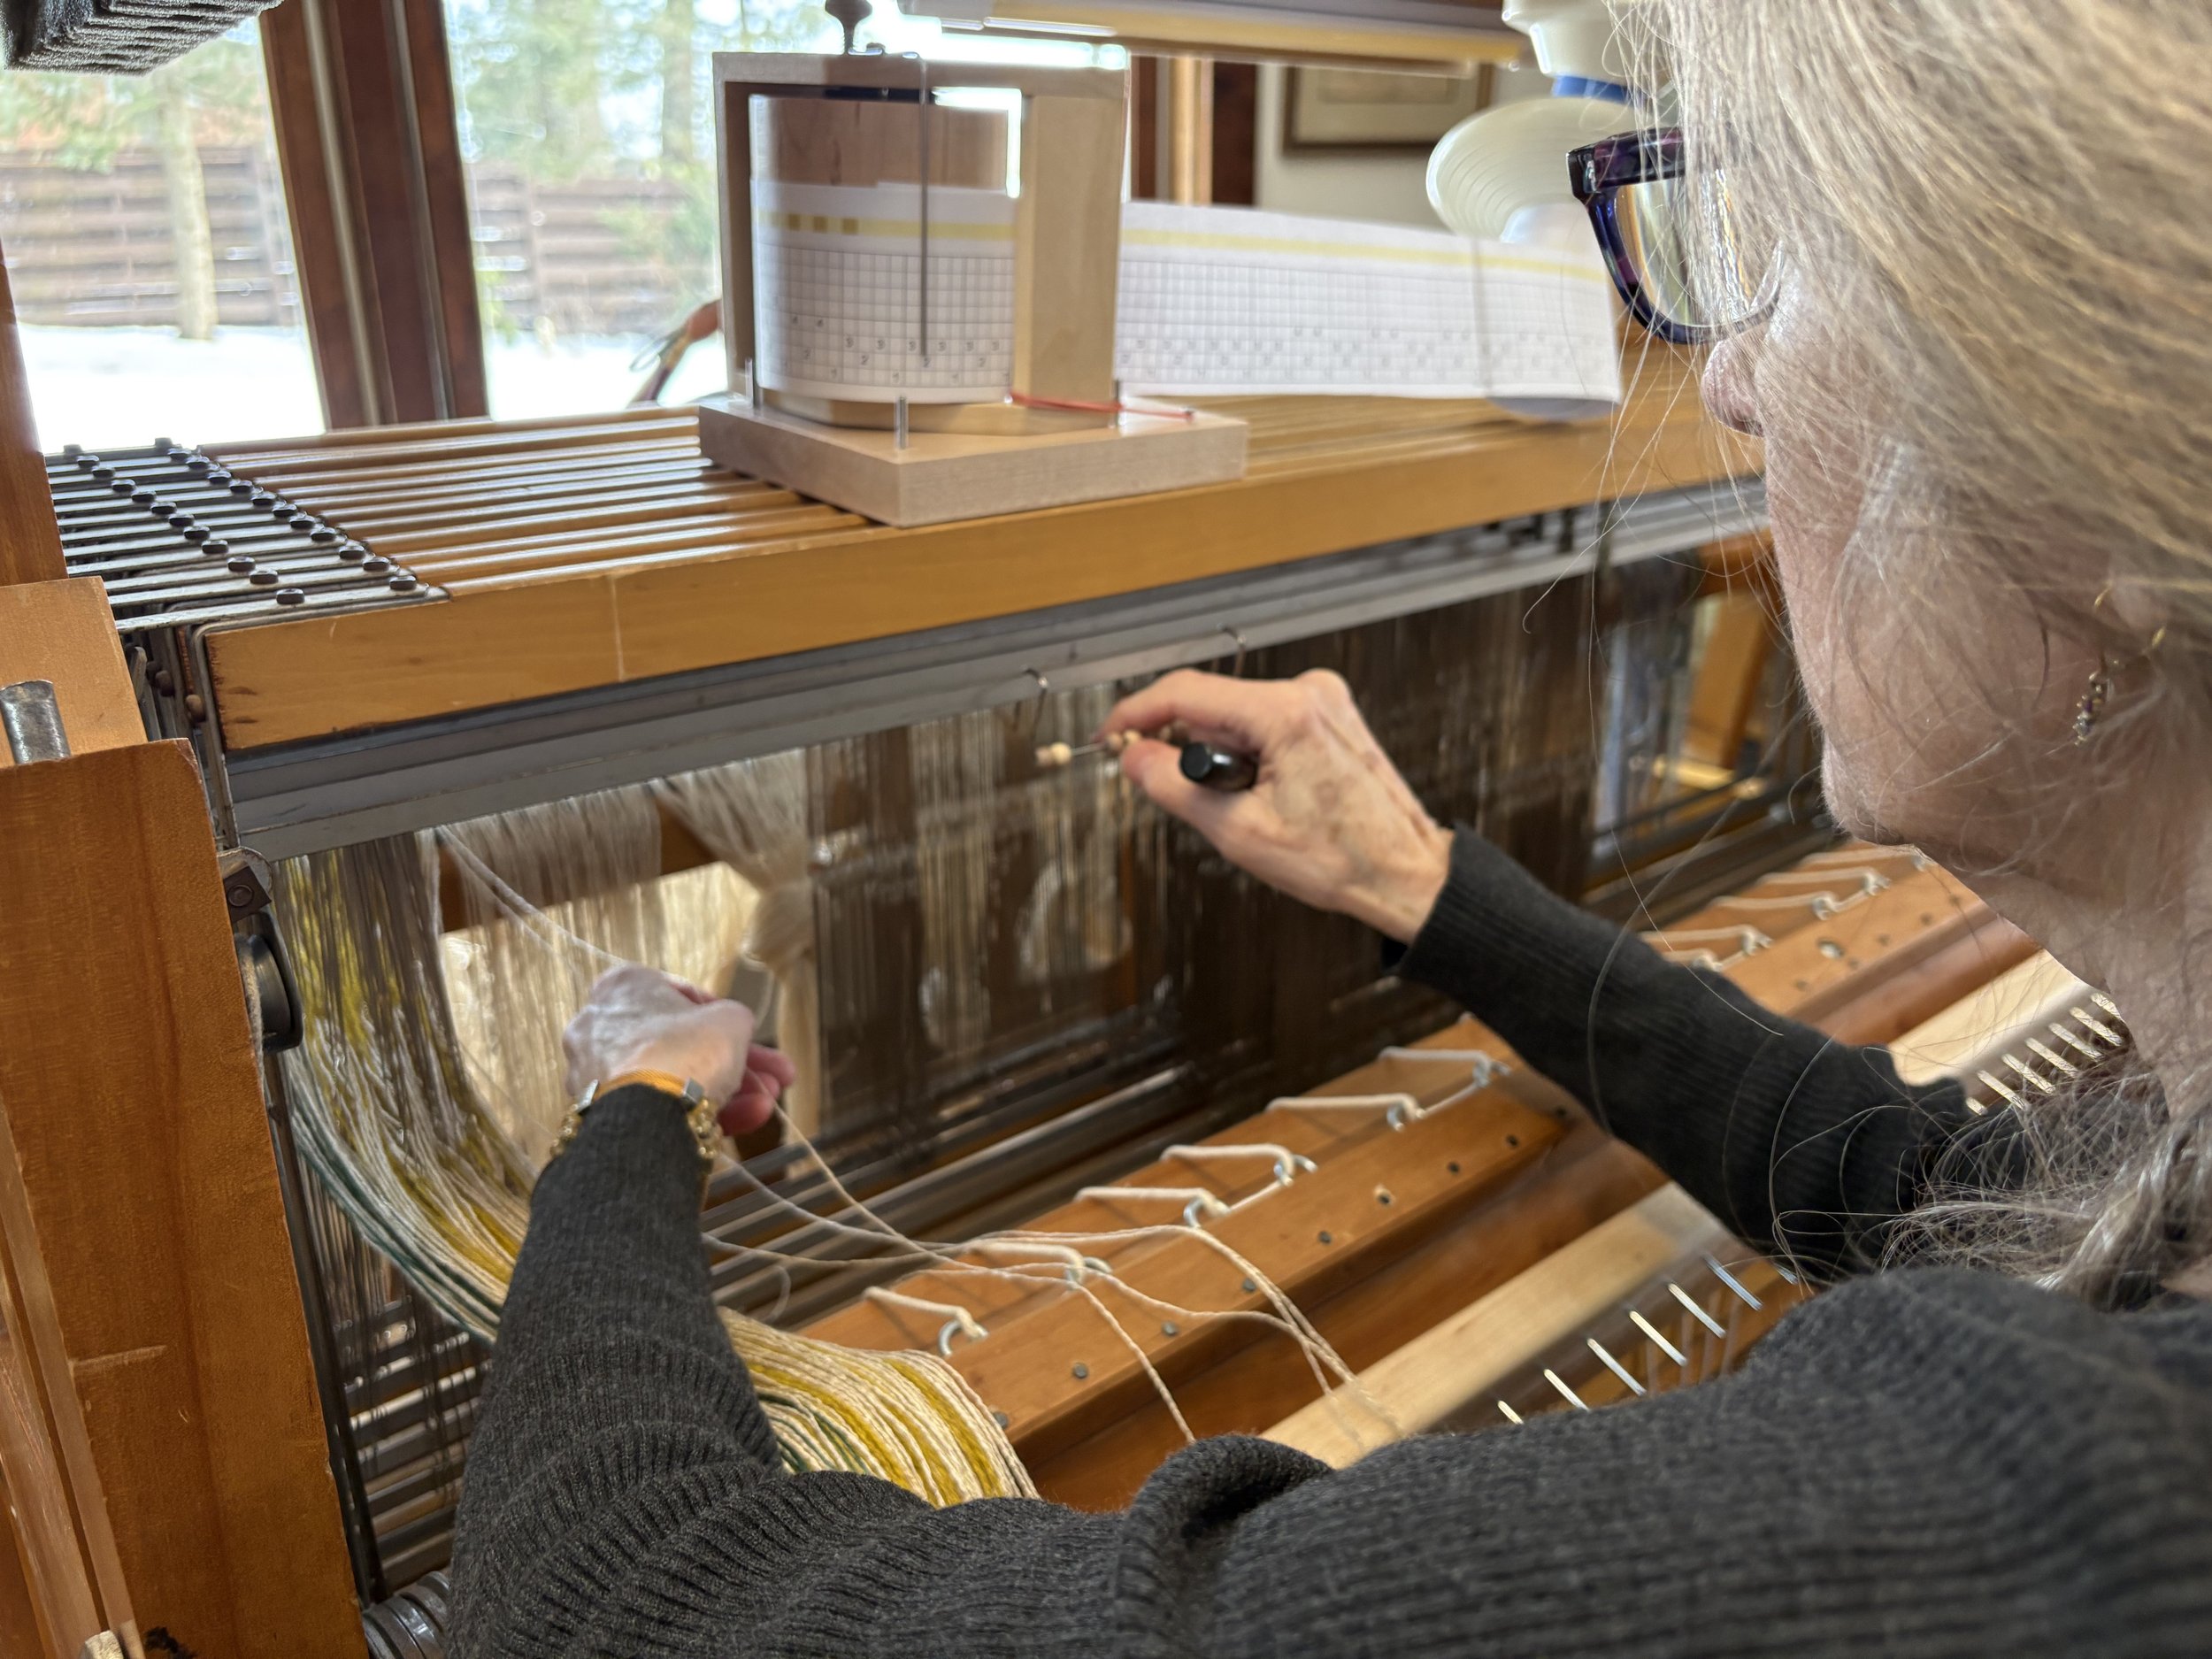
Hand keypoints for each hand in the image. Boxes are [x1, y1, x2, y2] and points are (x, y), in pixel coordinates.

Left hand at [562, 965, 797, 1135]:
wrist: (647, 1116)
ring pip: (674, 1079)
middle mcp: (601, 1026)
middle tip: (772, 1078)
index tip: (751, 1036)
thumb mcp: (731, 1019)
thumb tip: (731, 1028)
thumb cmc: (687, 1048)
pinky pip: (657, 1106)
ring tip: (766, 1105)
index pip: (680, 996)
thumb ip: (734, 1017)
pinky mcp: (603, 1114)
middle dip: (735, 1063)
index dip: (723, 1018)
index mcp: (623, 986)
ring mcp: (598, 1072)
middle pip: (682, 1044)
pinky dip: (699, 1110)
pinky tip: (747, 1119)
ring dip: (728, 1090)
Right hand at [1102, 669, 1451, 943]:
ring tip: (1252, 808)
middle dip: (1191, 751)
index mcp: (1285, 713)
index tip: (1111, 735)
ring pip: (1236, 717)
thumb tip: (1135, 758)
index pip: (1185, 692)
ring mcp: (1323, 700)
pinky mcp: (1329, 714)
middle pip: (1211, 705)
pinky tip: (1270, 794)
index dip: (1137, 714)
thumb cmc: (1342, 858)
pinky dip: (1251, 754)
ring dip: (1225, 759)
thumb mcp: (1238, 831)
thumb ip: (1174, 787)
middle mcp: (1308, 693)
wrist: (1404, 872)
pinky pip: (1264, 723)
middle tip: (1197, 801)